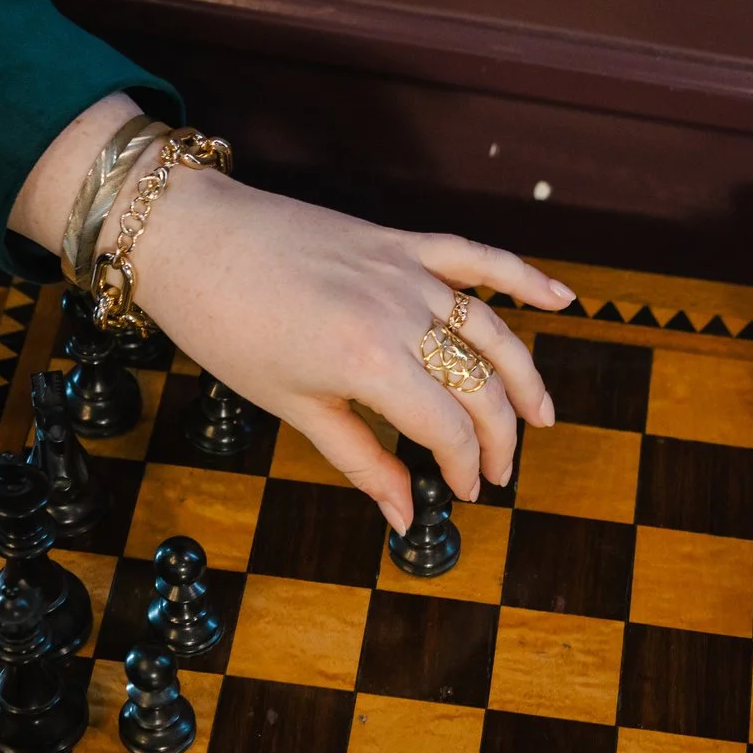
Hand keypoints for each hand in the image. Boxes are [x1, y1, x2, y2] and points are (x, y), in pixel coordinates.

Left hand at [11, 96, 571, 528]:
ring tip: (542, 417)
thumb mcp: (292, 407)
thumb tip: (403, 514)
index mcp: (370, 364)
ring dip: (524, 377)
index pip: (449, 429)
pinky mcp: (399, 241)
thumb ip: (361, 458)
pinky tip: (563, 297)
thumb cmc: (227, 329)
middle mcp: (401, 314)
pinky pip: (476, 258)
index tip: (463, 494)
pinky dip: (523, 275)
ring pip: (492, 329)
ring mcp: (406, 272)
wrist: (189, 238)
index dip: (465, 468)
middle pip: (481, 385)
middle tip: (496, 474)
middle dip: (499, 437)